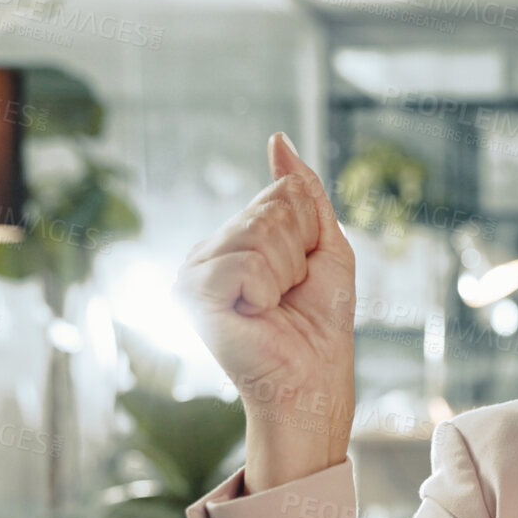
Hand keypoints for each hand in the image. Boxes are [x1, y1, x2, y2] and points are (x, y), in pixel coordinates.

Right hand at [175, 132, 355, 420]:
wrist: (316, 376)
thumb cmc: (321, 320)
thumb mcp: (324, 244)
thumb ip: (302, 193)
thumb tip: (279, 141)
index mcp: (231, 239)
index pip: (279, 195)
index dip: (309, 233)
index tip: (303, 272)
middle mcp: (205, 252)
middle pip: (268, 210)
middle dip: (299, 251)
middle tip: (291, 292)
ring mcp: (193, 273)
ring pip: (257, 232)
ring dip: (287, 271)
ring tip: (276, 304)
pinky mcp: (192, 297)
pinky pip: (244, 263)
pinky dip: (267, 287)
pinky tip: (259, 313)